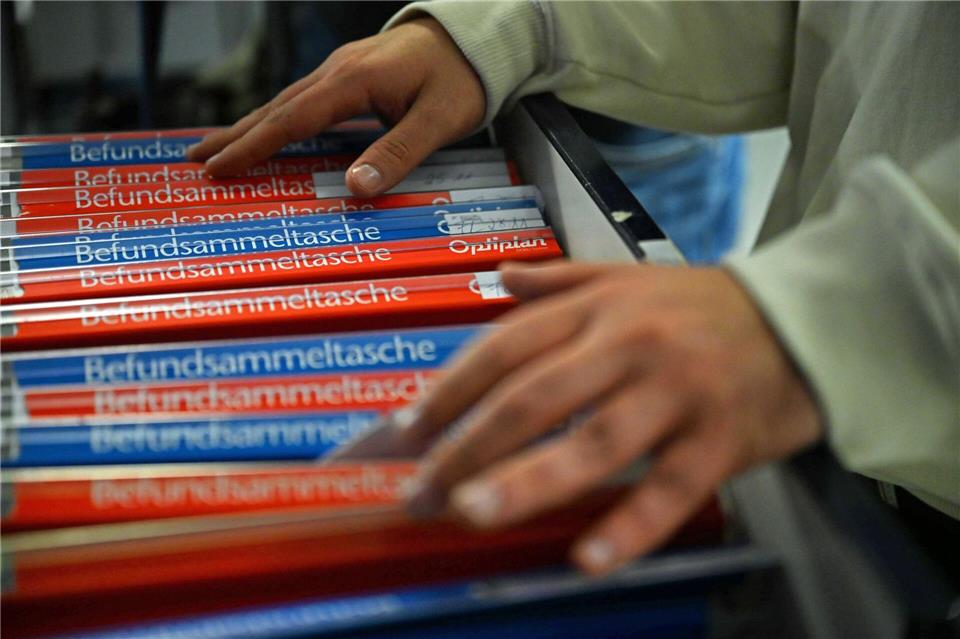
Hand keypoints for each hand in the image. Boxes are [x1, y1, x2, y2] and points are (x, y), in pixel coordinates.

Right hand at [187, 18, 484, 194]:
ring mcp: (342, 69)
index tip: (218, 169)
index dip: (252, 147)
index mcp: (354, 80)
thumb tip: (354, 188)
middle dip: (233, 136)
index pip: (290, 119)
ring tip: (216, 149)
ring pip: (285, 102)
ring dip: (249, 126)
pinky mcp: (350, 74)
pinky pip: (303, 100)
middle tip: (194, 161)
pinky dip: (276, 119)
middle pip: (276, 107)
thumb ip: (397, 153)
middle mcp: (338, 70)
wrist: (476, 36)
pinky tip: (266, 132)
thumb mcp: (439, 120)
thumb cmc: (462, 78)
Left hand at [399, 260, 822, 574]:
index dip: (452, 391)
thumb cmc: (699, 305)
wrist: (799, 321)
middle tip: (422, 494)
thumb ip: (559, 280)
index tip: (408, 432)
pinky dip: (631, 526)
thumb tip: (498, 276)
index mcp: (597, 309)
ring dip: (529, 482)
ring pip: (594, 442)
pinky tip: (587, 558)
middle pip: (536, 398)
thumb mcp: (624, 277)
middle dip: (470, 448)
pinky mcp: (720, 439)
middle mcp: (628, 346)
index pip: (505, 348)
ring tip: (472, 515)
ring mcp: (675, 393)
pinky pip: (671, 489)